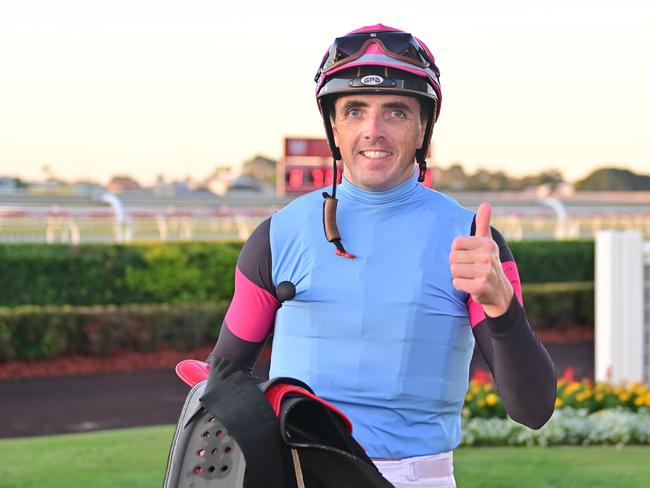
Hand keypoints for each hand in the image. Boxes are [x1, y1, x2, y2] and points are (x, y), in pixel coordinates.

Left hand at [449, 202, 513, 316]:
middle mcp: (488, 256)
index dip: (458, 252)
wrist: (500, 292)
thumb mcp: (487, 243)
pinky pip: (456, 283)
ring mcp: (485, 272)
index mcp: (487, 243)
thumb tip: (486, 204)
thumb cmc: (487, 263)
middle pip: (452, 257)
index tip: (469, 257)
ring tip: (471, 277)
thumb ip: (483, 224)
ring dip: (459, 276)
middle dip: (458, 265)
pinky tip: (471, 286)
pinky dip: (460, 286)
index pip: (456, 243)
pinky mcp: (480, 286)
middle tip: (470, 269)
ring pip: (453, 270)